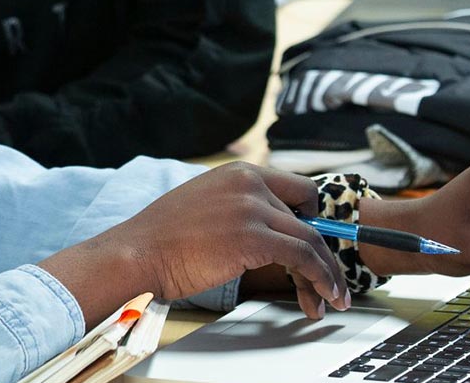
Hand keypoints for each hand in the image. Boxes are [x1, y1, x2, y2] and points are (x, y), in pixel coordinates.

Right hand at [38, 163, 350, 324]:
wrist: (136, 254)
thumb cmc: (161, 240)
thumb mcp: (204, 205)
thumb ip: (236, 209)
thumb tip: (263, 232)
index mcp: (238, 172)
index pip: (296, 188)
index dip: (312, 218)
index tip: (319, 242)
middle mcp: (250, 183)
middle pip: (306, 218)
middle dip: (320, 253)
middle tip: (328, 280)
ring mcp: (253, 208)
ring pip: (311, 239)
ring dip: (326, 272)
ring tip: (332, 297)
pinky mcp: (255, 237)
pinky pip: (303, 257)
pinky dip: (320, 279)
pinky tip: (322, 297)